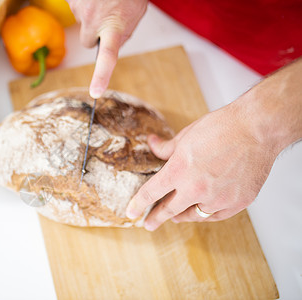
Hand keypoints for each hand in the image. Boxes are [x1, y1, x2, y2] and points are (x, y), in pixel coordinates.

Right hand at [67, 0, 148, 97]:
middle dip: (93, 33)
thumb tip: (108, 44)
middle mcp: (93, 20)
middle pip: (86, 40)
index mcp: (114, 27)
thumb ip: (122, 33)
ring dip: (91, 13)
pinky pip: (75, 6)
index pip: (107, 58)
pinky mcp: (70, 0)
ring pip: (81, 21)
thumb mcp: (135, 14)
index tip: (95, 93)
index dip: (101, 76)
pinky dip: (84, 1)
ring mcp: (79, 9)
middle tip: (106, 17)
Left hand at [126, 101, 278, 230]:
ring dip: (181, 216)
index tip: (131, 212)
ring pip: (193, 215)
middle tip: (148, 224)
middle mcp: (195, 188)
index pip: (151, 192)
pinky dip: (205, 214)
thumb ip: (166, 147)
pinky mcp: (237, 202)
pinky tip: (200, 212)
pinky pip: (215, 215)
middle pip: (169, 210)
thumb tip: (151, 144)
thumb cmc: (221, 127)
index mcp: (179, 170)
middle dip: (155, 218)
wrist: (257, 129)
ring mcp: (217, 198)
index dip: (138, 204)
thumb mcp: (186, 135)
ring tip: (174, 217)